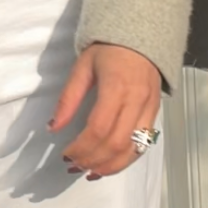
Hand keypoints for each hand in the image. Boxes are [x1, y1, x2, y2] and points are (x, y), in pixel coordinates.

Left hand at [49, 43, 160, 179]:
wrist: (142, 35)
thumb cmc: (110, 49)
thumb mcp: (82, 67)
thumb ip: (68, 99)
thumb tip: (52, 127)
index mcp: (116, 86)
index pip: (98, 128)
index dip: (81, 147)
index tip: (65, 153)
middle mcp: (136, 100)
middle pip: (116, 143)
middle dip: (93, 160)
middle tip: (74, 165)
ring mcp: (149, 108)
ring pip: (133, 149)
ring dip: (111, 166)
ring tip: (90, 172)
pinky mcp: (155, 113)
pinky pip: (144, 144)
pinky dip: (126, 160)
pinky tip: (109, 165)